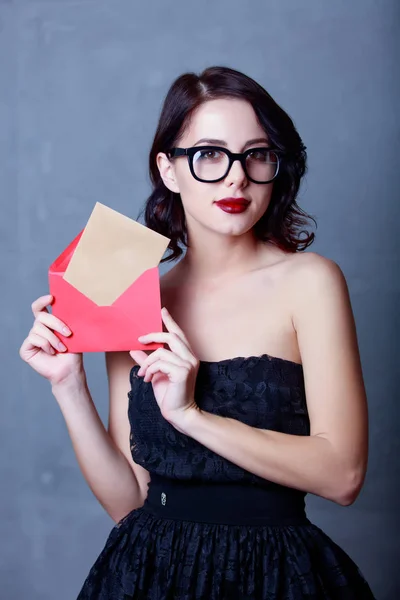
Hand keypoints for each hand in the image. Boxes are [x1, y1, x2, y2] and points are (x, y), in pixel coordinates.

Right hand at [19, 294, 83, 386]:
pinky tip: (51, 352)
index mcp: (48, 323)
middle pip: (41, 316)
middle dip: (56, 323)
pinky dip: (45, 345)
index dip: (42, 301)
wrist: (69, 369)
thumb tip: (70, 304)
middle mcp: (38, 329)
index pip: (39, 307)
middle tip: (68, 333)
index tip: (51, 298)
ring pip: (38, 328)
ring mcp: (31, 338)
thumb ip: (66, 319)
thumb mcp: (72, 332)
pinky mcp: (26, 349)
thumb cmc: (73, 351)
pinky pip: (34, 339)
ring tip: (62, 348)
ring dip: (53, 339)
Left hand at [130, 308, 199, 422]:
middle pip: (171, 337)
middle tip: (139, 340)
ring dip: (147, 363)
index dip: (170, 322)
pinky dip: (150, 370)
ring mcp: (188, 364)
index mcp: (186, 356)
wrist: (179, 414)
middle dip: (153, 336)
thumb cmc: (170, 395)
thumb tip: (134, 350)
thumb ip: (147, 361)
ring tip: (142, 374)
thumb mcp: (155, 374)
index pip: (179, 334)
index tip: (162, 310)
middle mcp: (190, 357)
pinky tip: (147, 380)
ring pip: (161, 352)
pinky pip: (160, 363)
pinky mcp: (183, 372)